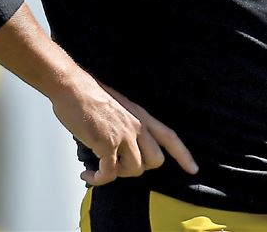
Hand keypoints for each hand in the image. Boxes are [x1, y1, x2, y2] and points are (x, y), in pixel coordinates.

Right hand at [50, 72, 197, 185]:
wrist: (73, 87)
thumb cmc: (91, 97)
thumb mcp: (120, 108)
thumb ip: (128, 126)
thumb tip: (124, 148)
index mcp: (141, 116)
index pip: (169, 137)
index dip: (183, 155)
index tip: (193, 169)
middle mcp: (137, 126)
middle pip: (155, 161)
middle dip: (139, 168)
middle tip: (119, 165)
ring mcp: (123, 135)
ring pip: (134, 170)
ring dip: (116, 174)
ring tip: (99, 169)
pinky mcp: (107, 144)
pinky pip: (109, 174)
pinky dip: (98, 179)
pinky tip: (88, 175)